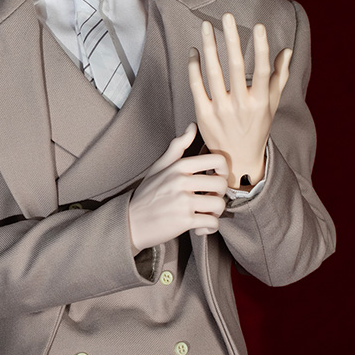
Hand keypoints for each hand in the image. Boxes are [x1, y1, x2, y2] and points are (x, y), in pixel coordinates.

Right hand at [128, 123, 227, 254]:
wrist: (130, 222)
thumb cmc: (146, 194)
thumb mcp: (159, 167)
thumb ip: (177, 147)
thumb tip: (193, 126)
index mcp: (178, 166)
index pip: (216, 160)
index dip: (224, 170)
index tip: (217, 178)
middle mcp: (181, 181)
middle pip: (221, 184)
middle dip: (219, 195)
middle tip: (209, 200)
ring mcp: (183, 201)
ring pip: (219, 205)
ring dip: (216, 213)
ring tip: (205, 214)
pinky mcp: (184, 221)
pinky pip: (212, 223)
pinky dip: (209, 228)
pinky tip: (200, 227)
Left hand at [188, 13, 291, 188]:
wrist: (237, 159)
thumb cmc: (256, 127)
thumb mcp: (271, 105)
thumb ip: (279, 77)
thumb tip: (286, 51)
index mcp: (260, 101)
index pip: (262, 70)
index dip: (261, 48)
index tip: (258, 27)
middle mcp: (241, 105)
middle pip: (235, 67)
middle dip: (231, 39)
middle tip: (227, 16)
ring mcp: (220, 110)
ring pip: (213, 73)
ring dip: (209, 47)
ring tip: (207, 27)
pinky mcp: (203, 114)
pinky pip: (197, 86)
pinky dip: (194, 67)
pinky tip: (194, 51)